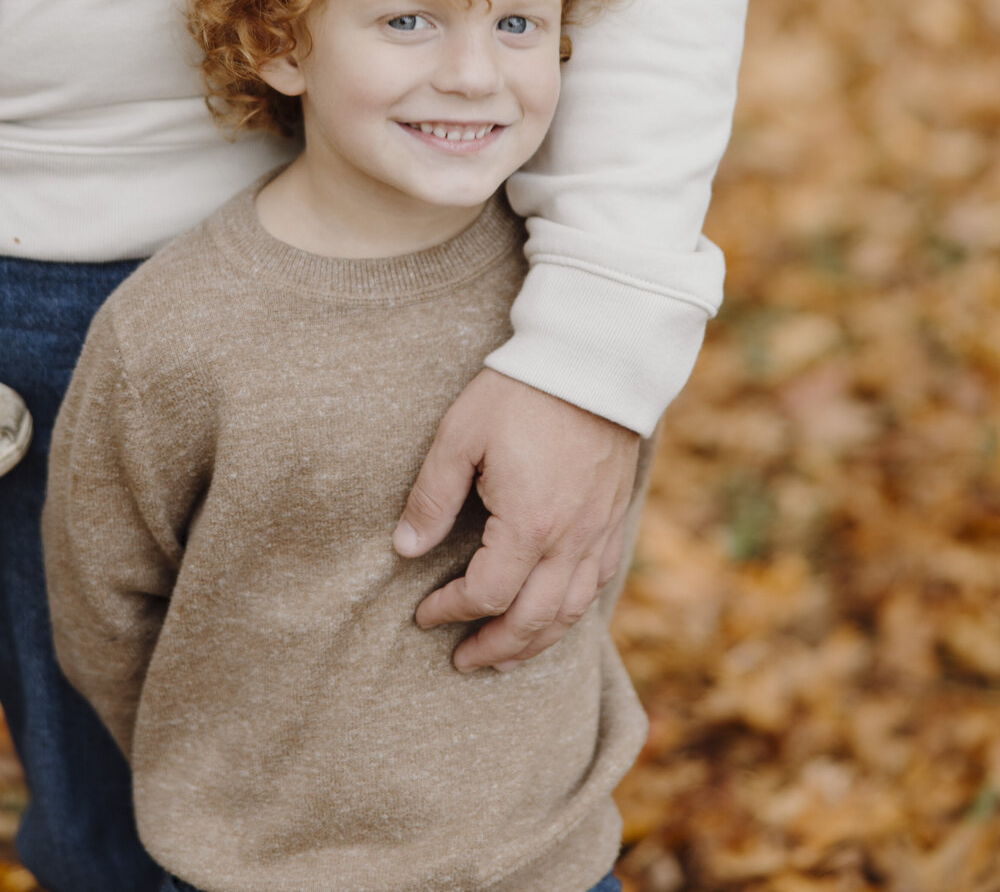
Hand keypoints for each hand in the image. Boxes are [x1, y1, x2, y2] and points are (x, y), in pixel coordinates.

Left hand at [392, 368, 639, 671]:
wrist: (593, 360)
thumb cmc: (520, 393)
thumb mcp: (460, 436)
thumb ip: (432, 496)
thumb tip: (405, 547)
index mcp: (529, 524)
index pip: (487, 594)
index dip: (451, 611)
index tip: (423, 614)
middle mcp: (570, 540)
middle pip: (532, 620)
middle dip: (495, 648)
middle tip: (462, 660)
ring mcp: (598, 531)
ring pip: (571, 612)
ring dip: (535, 641)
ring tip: (506, 656)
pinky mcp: (614, 516)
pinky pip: (597, 582)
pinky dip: (572, 611)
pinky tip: (553, 613)